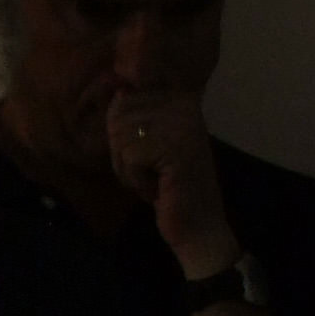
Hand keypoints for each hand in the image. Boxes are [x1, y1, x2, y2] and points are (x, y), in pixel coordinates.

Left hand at [106, 87, 235, 277]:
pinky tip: (159, 187)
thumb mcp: (145, 144)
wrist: (197, 224)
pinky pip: (128, 157)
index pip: (123, 100)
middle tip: (151, 170)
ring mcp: (182, 125)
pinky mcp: (175, 147)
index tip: (149, 154)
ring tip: (156, 178)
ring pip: (120, 138)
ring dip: (129, 168)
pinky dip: (136, 179)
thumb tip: (117, 91)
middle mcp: (185, 106)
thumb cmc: (167, 186)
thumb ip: (131, 118)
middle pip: (118, 118)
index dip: (123, 136)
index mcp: (180, 100)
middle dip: (123, 152)